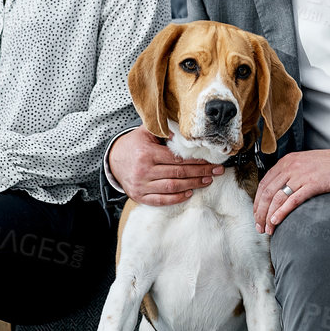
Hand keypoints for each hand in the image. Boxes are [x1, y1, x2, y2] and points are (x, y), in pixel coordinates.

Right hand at [108, 127, 222, 205]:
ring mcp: (142, 185)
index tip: (210, 161)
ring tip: (207, 181)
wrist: (113, 160)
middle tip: (216, 171)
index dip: (196, 160)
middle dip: (200, 172)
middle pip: (178, 173)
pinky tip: (190, 193)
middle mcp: (144, 170)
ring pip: (173, 187)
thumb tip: (182, 134)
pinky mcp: (140, 196)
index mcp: (147, 153)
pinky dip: (177, 198)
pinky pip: (161, 200)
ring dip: (193, 185)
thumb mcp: (145, 132)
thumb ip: (163, 130)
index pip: (177, 159)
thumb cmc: (133, 145)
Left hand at [254, 146, 329, 234]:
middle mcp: (291, 166)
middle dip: (260, 212)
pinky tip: (276, 220)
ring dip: (269, 216)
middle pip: (267, 192)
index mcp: (287, 161)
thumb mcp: (305, 164)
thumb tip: (279, 194)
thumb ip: (291, 175)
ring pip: (277, 198)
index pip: (264, 184)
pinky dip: (282, 212)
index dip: (257, 202)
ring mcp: (302, 175)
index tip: (257, 215)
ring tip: (268, 229)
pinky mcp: (313, 183)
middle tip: (259, 226)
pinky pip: (292, 199)